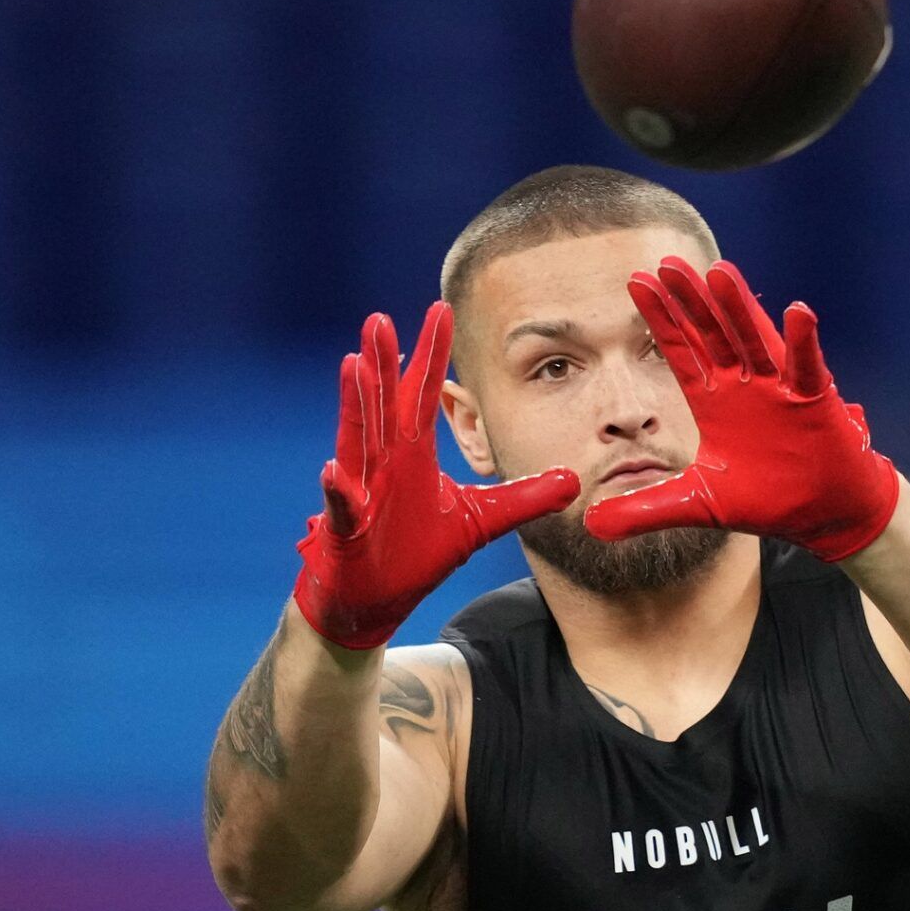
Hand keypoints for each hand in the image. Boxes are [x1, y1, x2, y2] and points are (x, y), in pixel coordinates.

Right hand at [294, 303, 579, 648]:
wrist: (376, 601)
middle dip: (384, 362)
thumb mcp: (483, 520)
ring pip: (358, 440)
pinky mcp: (348, 528)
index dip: (432, 354)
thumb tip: (574, 481)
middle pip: (385, 404)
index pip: (423, 395)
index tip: (440, 310)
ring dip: (356, 405)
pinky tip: (335, 469)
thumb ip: (524, 498)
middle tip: (380, 320)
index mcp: (413, 455)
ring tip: (353, 365)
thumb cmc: (417, 553)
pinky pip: (344, 505)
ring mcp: (362, 491)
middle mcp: (384, 463)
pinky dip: (339, 488)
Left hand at [584, 257, 898, 561]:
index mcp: (714, 400)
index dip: (661, 318)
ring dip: (738, 307)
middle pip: (712, 333)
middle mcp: (743, 385)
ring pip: (753, 339)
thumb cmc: (767, 499)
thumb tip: (593, 525)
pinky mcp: (813, 400)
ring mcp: (778, 388)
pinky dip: (803, 341)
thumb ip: (646, 509)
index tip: (637, 281)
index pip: (681, 350)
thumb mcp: (697, 505)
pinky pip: (806, 366)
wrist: (820, 514)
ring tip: (719, 271)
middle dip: (690, 300)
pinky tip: (798, 312)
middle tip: (666, 263)